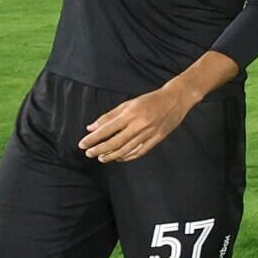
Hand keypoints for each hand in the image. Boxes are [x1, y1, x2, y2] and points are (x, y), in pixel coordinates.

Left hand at [79, 82, 197, 162]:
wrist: (176, 99)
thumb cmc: (150, 100)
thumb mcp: (129, 104)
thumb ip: (110, 116)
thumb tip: (91, 127)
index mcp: (130, 114)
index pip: (106, 129)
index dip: (93, 138)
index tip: (82, 144)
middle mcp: (139, 125)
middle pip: (115, 142)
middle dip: (99, 149)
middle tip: (88, 154)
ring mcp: (149, 133)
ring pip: (126, 149)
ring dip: (112, 155)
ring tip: (101, 158)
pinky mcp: (157, 138)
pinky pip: (140, 151)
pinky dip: (128, 156)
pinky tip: (120, 158)